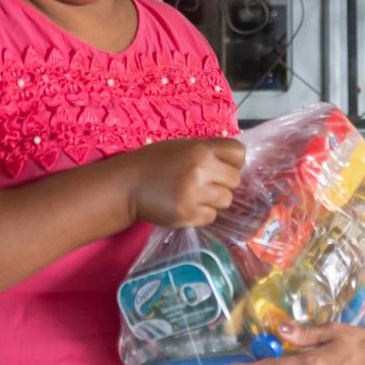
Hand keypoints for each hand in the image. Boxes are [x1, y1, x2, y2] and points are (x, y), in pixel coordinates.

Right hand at [123, 138, 245, 227]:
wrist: (127, 186)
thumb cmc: (153, 163)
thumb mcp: (181, 147)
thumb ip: (206, 152)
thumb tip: (232, 162)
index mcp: (201, 149)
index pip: (238, 152)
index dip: (234, 161)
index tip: (224, 166)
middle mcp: (201, 170)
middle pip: (235, 179)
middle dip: (223, 182)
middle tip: (207, 183)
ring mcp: (195, 194)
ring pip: (226, 200)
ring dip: (214, 200)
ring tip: (195, 196)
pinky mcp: (188, 214)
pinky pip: (211, 216)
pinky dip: (202, 213)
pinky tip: (187, 206)